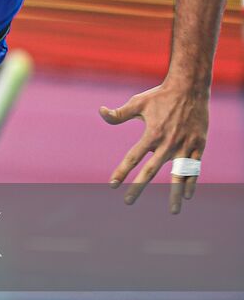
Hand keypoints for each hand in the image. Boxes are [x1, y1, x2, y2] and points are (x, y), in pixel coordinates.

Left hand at [99, 81, 207, 213]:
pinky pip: (195, 168)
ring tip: (173, 212)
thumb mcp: (137, 103)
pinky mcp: (198, 146)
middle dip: (138, 187)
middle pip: (151, 171)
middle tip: (127, 202)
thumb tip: (100, 111)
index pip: (133, 158)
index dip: (122, 172)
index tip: (112, 184)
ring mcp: (185, 146)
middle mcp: (168, 144)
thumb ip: (119, 114)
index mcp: (151, 135)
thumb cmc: (160, 96)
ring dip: (175, 194)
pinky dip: (192, 182)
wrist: (189, 88)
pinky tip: (188, 195)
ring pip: (179, 176)